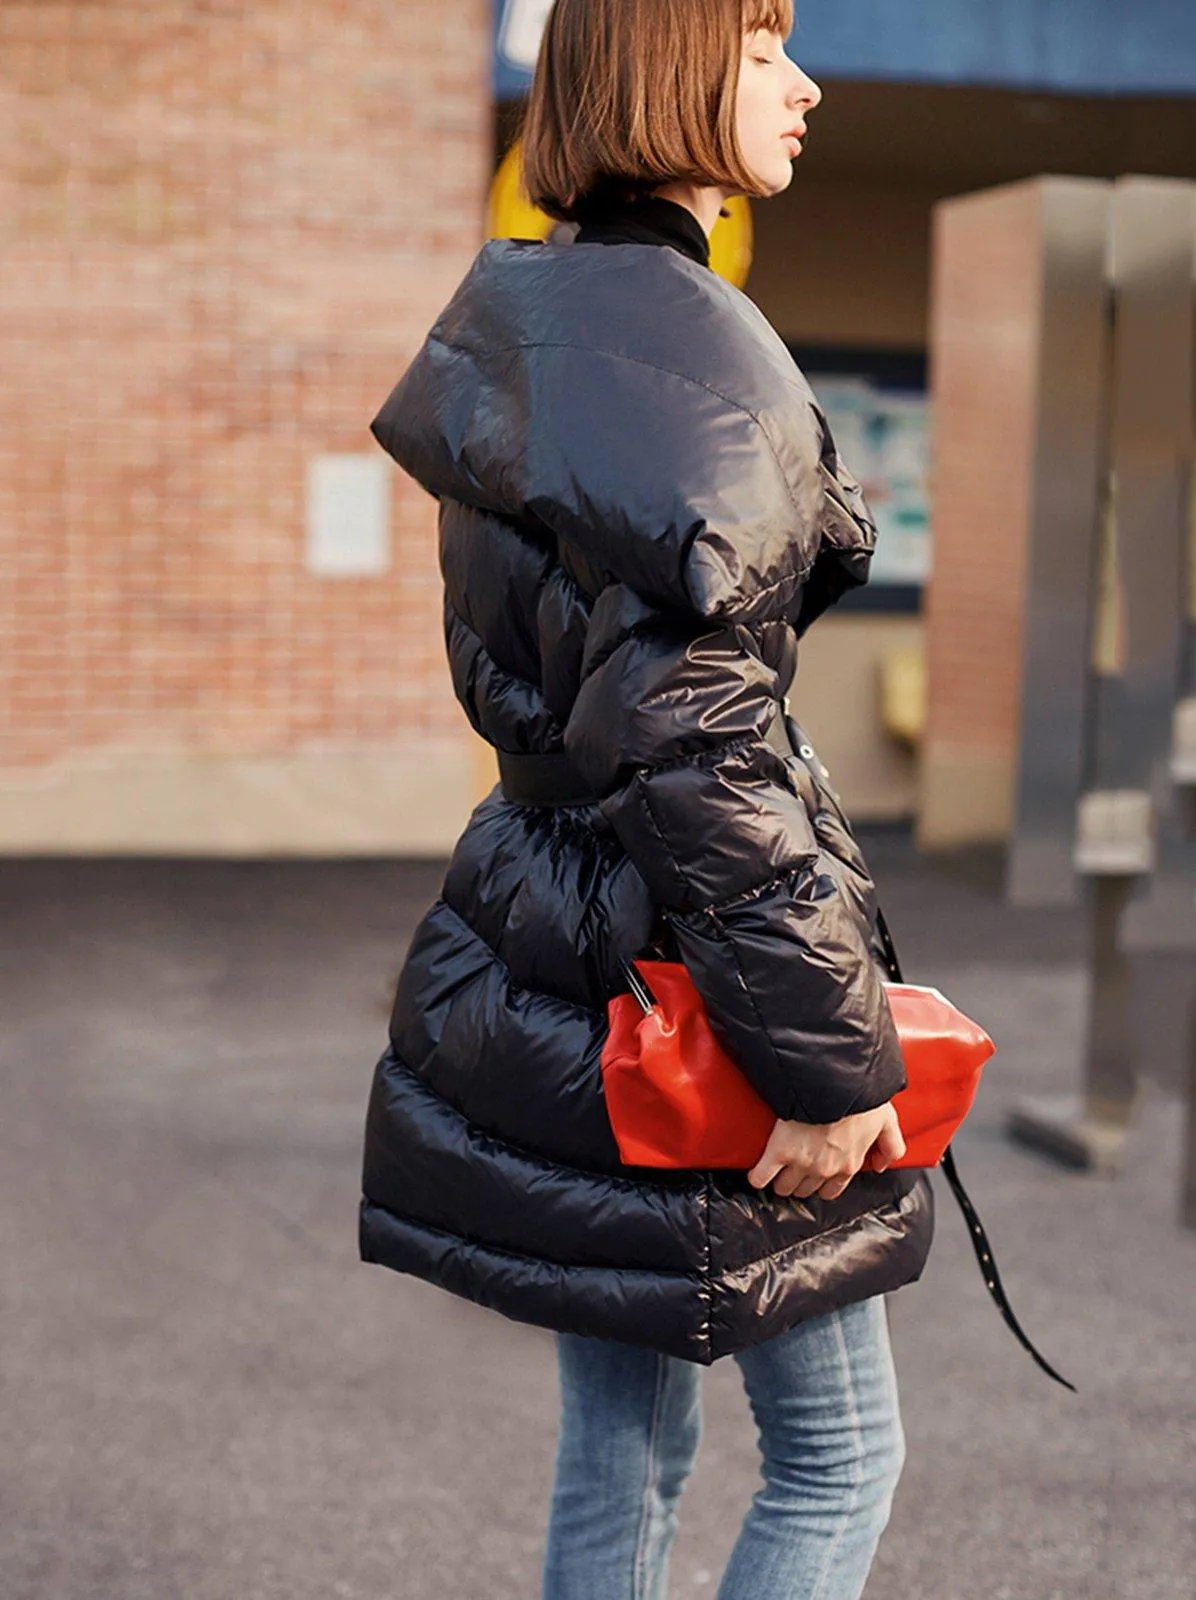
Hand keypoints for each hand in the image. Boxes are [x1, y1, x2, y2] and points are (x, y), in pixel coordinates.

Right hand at [746, 1103, 904, 1200]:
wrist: (833, 1080)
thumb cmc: (860, 1096)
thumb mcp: (887, 1120)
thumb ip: (891, 1146)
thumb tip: (882, 1166)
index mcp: (849, 1164)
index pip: (832, 1190)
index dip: (822, 1183)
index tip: (816, 1174)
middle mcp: (826, 1169)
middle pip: (806, 1190)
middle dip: (800, 1182)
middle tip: (795, 1169)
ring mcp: (801, 1162)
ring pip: (785, 1187)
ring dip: (780, 1181)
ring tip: (776, 1170)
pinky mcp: (779, 1151)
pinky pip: (762, 1177)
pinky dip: (758, 1177)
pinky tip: (758, 1174)